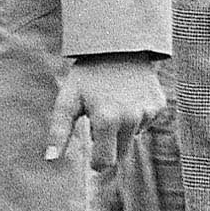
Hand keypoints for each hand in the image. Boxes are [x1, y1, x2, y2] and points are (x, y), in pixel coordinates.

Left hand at [47, 54, 164, 165]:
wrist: (120, 47)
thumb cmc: (88, 76)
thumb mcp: (68, 100)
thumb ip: (59, 132)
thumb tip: (51, 159)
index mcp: (107, 121)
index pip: (104, 163)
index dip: (95, 162)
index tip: (90, 151)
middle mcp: (131, 119)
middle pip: (120, 154)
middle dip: (109, 145)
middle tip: (99, 120)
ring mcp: (148, 112)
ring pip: (132, 137)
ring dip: (122, 130)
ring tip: (114, 104)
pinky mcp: (159, 105)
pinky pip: (145, 123)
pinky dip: (136, 117)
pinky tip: (128, 98)